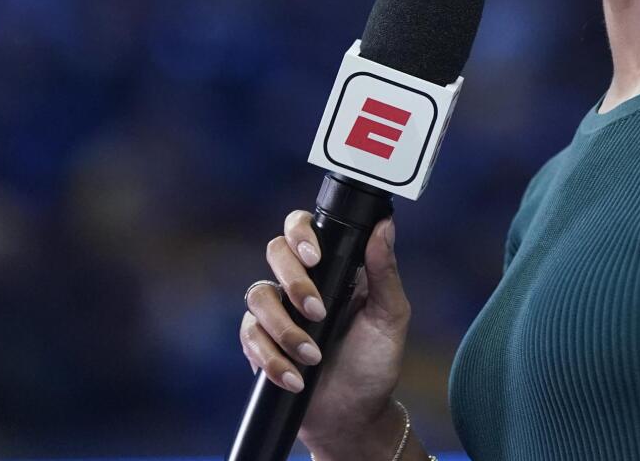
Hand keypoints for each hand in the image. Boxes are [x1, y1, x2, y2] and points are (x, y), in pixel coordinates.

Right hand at [240, 210, 409, 448]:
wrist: (353, 415)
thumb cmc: (375, 362)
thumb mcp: (390, 316)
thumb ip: (385, 271)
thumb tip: (385, 224)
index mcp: (333, 267)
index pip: (304, 228)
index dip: (301, 233)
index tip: (315, 257)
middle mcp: (301, 283)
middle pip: (275, 252)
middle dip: (293, 281)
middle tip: (318, 312)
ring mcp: (278, 311)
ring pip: (258, 295)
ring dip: (285, 329)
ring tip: (313, 357)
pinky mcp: (260, 342)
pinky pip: (249, 335)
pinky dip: (271, 358)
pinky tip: (295, 378)